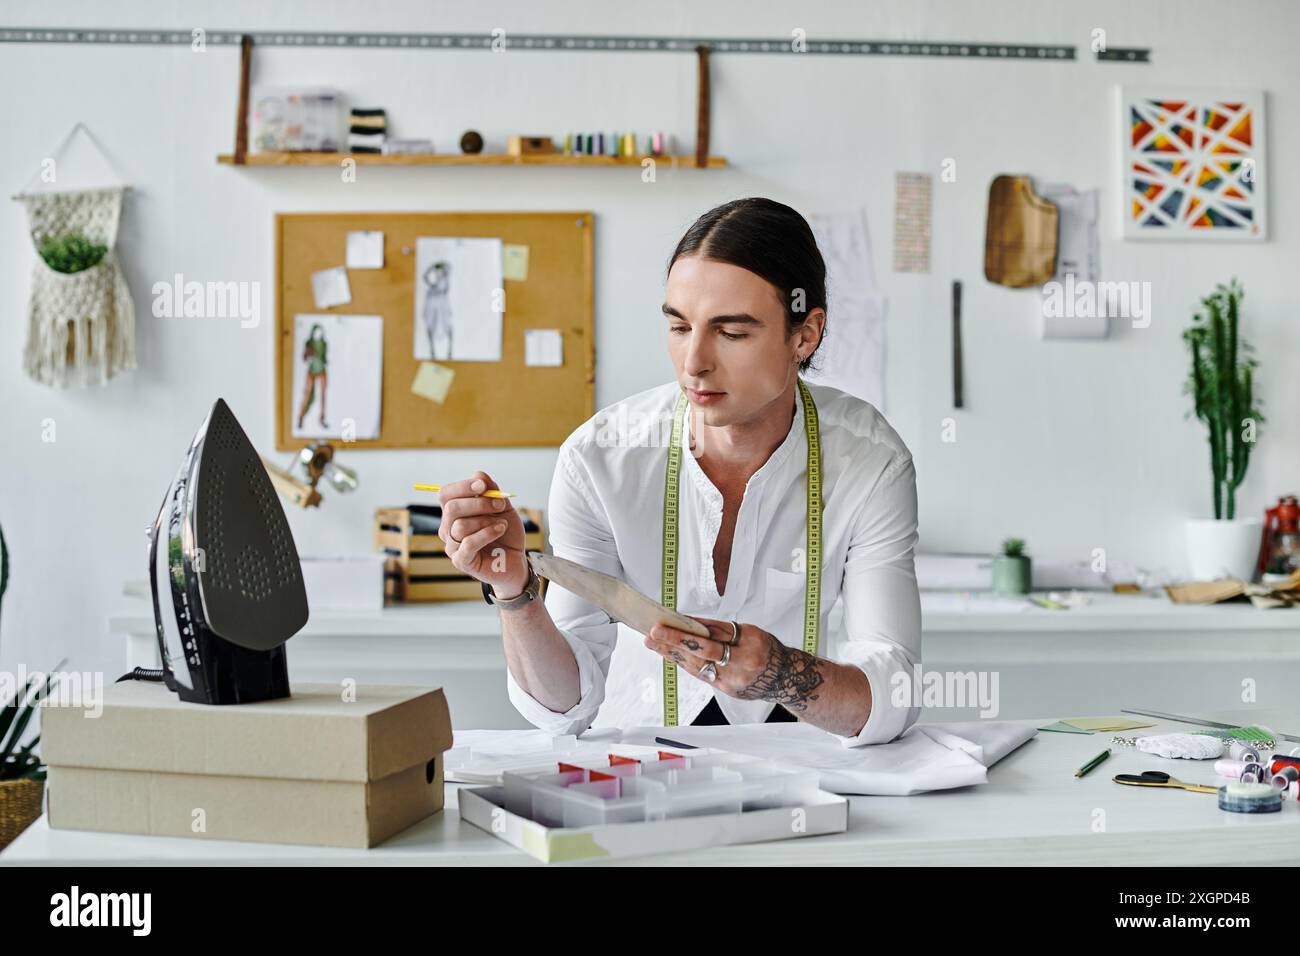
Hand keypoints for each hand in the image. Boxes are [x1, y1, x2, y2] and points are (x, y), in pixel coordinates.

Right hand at [437, 471, 529, 598]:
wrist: (516, 559)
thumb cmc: (505, 532)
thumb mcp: (502, 507)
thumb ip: (491, 490)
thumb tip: (478, 475)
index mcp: (454, 512)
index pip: (445, 494)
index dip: (462, 487)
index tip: (483, 486)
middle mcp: (448, 528)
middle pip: (451, 508)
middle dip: (479, 503)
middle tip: (500, 505)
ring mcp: (452, 546)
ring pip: (460, 526)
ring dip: (486, 520)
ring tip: (502, 523)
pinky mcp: (461, 561)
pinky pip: (468, 544)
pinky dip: (487, 533)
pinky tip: (500, 529)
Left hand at [644, 618, 824, 713]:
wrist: (784, 677)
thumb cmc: (764, 648)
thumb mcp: (749, 632)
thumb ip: (721, 629)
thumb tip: (689, 621)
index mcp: (750, 640)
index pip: (714, 631)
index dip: (688, 627)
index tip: (666, 619)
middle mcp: (743, 660)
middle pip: (704, 650)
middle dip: (675, 640)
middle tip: (653, 632)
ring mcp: (735, 678)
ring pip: (698, 665)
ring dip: (672, 653)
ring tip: (652, 642)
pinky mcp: (728, 690)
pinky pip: (702, 675)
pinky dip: (685, 664)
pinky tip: (670, 655)